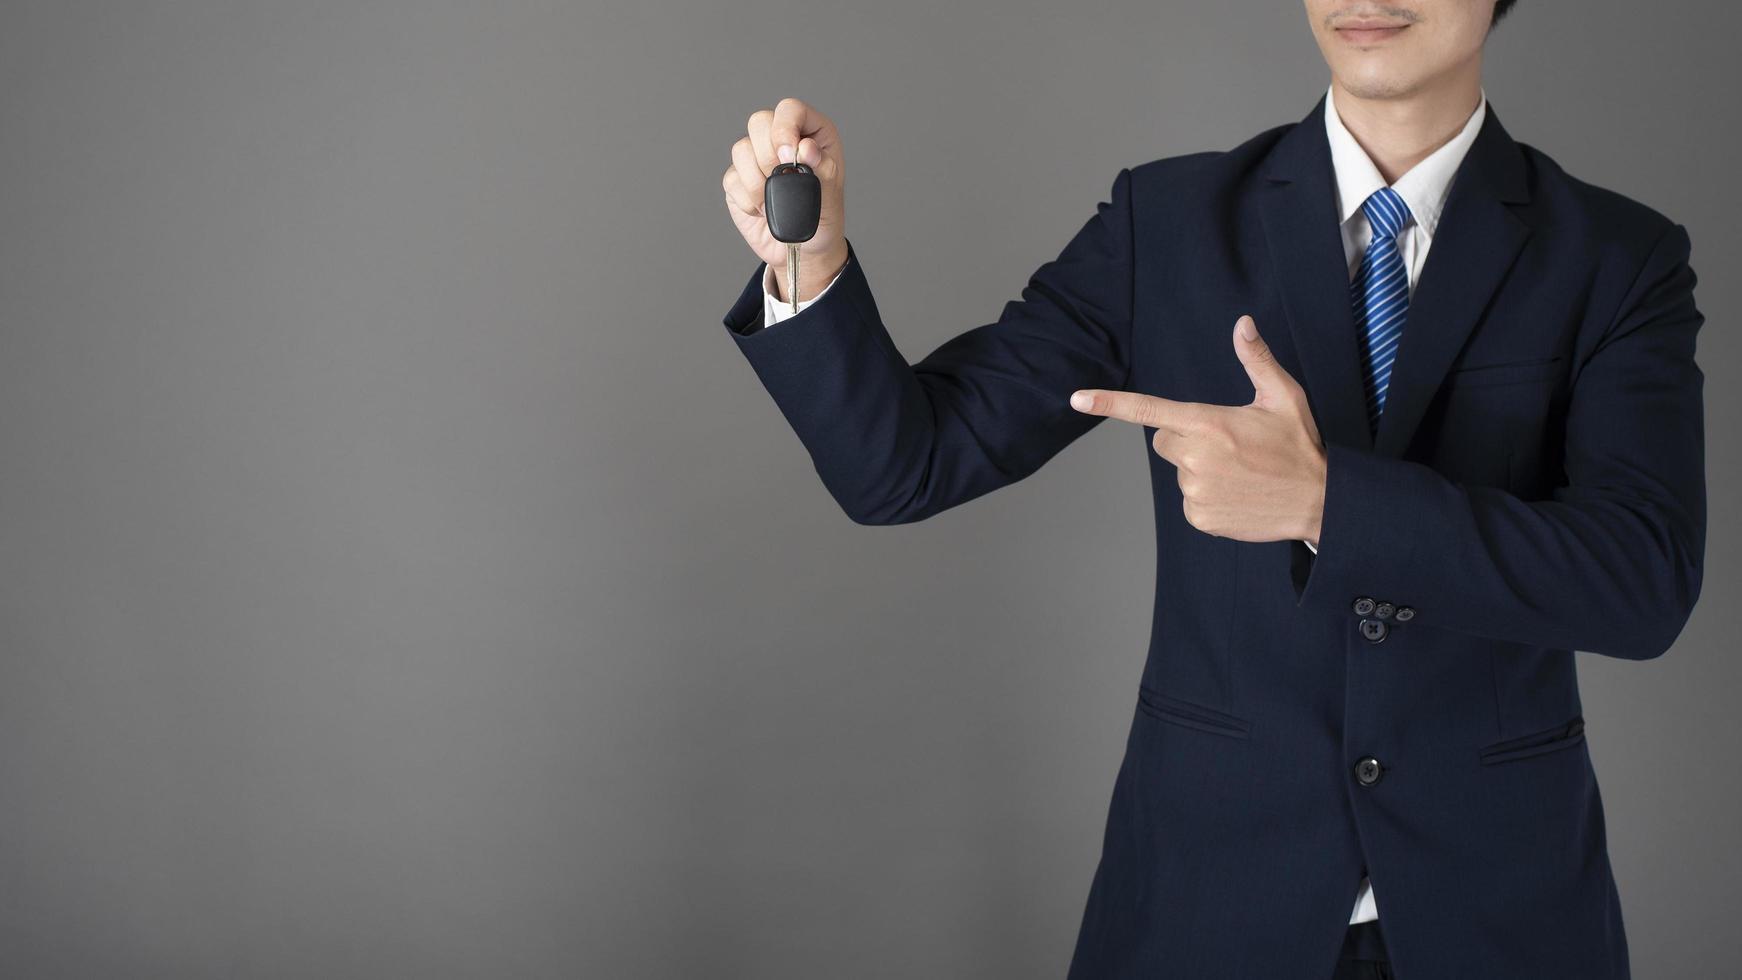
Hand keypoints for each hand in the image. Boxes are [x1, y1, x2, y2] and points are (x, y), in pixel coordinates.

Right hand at [720, 97, 849, 301]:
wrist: (804, 250)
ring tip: (775, 201)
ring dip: (758, 181)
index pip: (790, 110)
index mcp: (811, 134)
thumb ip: (822, 169)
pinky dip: (748, 199)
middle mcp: (782, 140)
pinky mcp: (738, 180)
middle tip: (781, 179)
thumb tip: (806, 149)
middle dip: (768, 154)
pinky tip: (763, 210)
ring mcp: (757, 158)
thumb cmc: (823, 218)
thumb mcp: (832, 195)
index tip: (790, 154)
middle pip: (759, 122)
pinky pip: (732, 178)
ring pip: (741, 149)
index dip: (785, 127)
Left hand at [1069, 315, 1327, 545]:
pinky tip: (1238, 493)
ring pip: (1180, 471)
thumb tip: (1243, 324)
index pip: (1148, 410)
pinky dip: (1208, 497)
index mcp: (1208, 423)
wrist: (1318, 502)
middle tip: (1228, 444)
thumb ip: (1257, 360)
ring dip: (1201, 469)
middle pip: (1164, 440)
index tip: (1076, 399)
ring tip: (1241, 472)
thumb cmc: (1299, 446)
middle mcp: (1195, 457)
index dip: (1109, 403)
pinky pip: (1190, 501)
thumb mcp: (1283, 397)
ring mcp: (1195, 491)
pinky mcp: (1199, 517)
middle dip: (1186, 437)